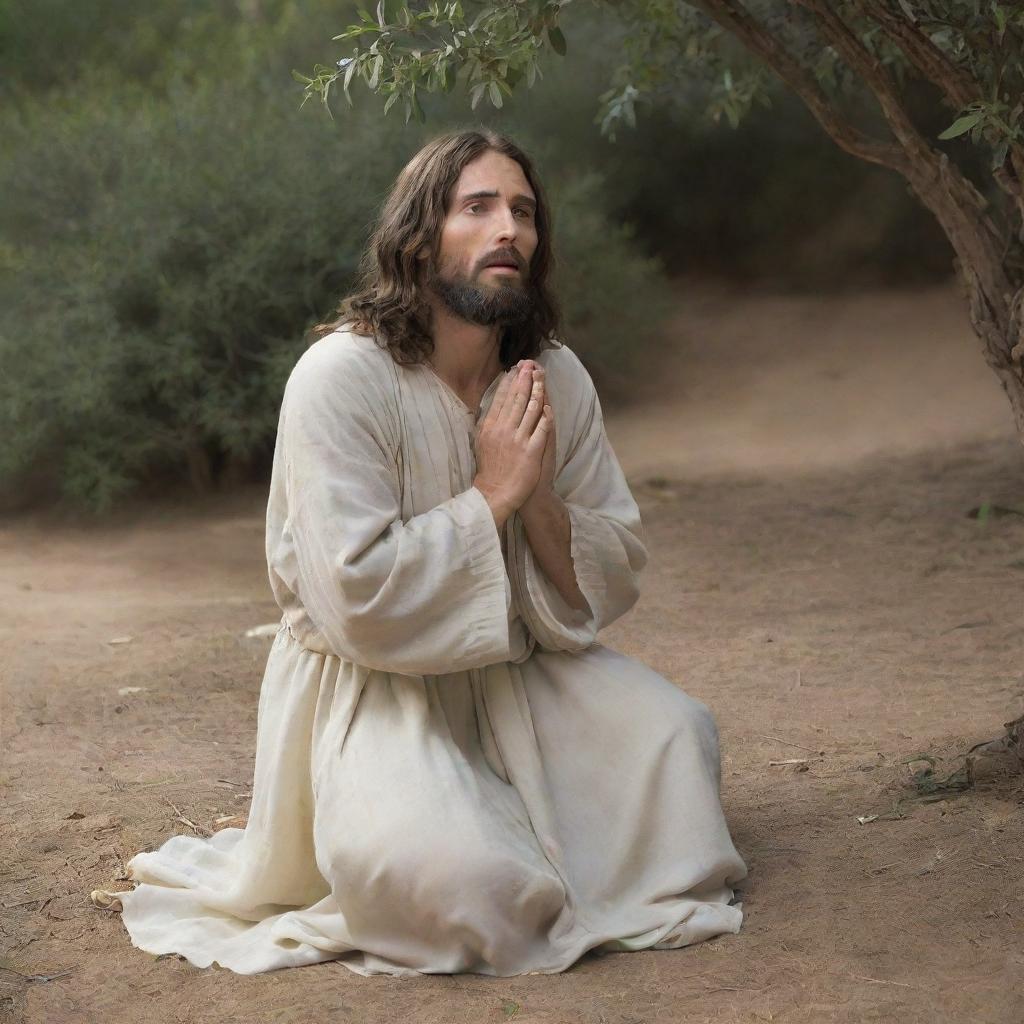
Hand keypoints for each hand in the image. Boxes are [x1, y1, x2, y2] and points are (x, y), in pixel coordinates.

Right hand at [472, 359, 549, 526]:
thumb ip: (487, 423)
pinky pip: (541, 429)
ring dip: (537, 390)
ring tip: (541, 376)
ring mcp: (518, 439)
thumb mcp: (481, 442)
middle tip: (530, 364)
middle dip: (524, 379)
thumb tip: (492, 406)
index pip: (501, 398)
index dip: (509, 381)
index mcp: (490, 426)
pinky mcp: (531, 451)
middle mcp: (503, 430)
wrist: (495, 492)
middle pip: (516, 399)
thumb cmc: (489, 468)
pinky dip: (546, 416)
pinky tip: (549, 405)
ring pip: (530, 409)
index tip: (516, 369)